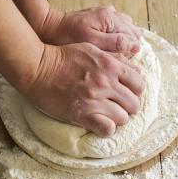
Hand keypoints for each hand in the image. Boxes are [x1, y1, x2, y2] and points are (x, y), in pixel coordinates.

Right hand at [24, 43, 143, 136]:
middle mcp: (106, 82)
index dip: (134, 90)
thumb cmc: (64, 57)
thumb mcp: (92, 49)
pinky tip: (99, 123)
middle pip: (134, 103)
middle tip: (116, 105)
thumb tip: (135, 70)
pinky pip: (107, 129)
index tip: (125, 93)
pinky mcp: (82, 114)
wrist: (38, 67)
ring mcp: (94, 99)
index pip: (139, 84)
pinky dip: (105, 128)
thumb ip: (115, 58)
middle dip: (127, 106)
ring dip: (116, 118)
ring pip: (123, 118)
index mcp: (111, 66)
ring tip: (106, 114)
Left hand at [37, 6, 140, 54]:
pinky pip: (115, 23)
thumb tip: (135, 46)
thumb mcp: (91, 43)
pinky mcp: (99, 15)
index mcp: (110, 18)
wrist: (49, 26)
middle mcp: (110, 13)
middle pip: (131, 30)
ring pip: (125, 26)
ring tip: (118, 53)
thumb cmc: (68, 37)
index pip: (132, 36)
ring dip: (125, 38)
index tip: (128, 63)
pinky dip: (117, 33)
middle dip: (130, 44)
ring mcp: (105, 12)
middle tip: (122, 60)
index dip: (132, 51)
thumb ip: (114, 43)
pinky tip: (110, 42)